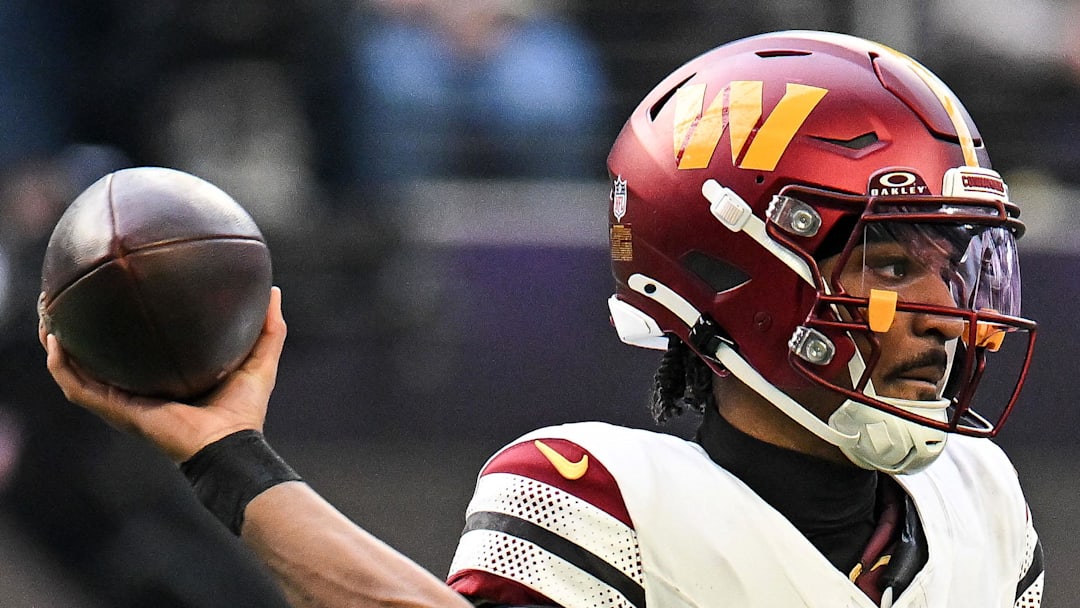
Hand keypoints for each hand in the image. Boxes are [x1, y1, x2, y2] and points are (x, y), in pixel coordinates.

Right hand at [40, 286, 287, 462]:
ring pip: (75, 371)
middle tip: (66, 300)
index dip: (120, 328)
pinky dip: (62, 365)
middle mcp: (138, 390)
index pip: (134, 352)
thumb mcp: (259, 360)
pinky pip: (78, 386)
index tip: (112, 297)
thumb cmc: (245, 411)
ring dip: (57, 344)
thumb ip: (269, 327)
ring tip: (47, 314)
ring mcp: (123, 401)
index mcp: (164, 379)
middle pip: (96, 358)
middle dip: (78, 331)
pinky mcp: (116, 410)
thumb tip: (274, 290)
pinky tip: (55, 339)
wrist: (229, 445)